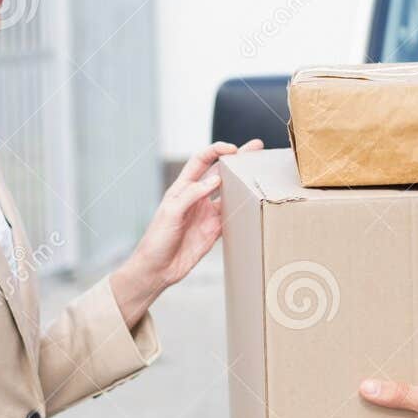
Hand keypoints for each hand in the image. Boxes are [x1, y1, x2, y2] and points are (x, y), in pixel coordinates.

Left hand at [111, 139, 261, 324]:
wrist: (158, 269)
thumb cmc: (156, 239)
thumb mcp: (171, 213)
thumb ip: (192, 195)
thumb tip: (215, 179)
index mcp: (182, 188)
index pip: (201, 161)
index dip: (216, 151)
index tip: (232, 150)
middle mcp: (197, 197)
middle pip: (220, 172)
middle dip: (237, 159)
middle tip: (256, 148)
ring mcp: (207, 213)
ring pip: (230, 192)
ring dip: (244, 183)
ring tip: (260, 172)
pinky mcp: (214, 229)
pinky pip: (232, 215)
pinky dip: (243, 208)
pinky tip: (255, 201)